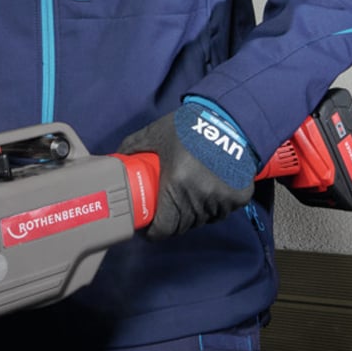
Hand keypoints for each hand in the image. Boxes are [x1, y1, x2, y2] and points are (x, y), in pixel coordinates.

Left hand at [119, 98, 257, 239]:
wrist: (228, 118)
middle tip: (166, 208)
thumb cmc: (188, 127)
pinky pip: (220, 212)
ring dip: (192, 214)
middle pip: (182, 226)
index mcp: (176, 185)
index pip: (164, 228)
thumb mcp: (156, 134)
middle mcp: (199, 197)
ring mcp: (221, 199)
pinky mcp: (238, 197)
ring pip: (201, 220)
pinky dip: (213, 207)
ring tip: (187, 196)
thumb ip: (132, 147)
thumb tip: (114, 160)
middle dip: (171, 221)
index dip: (154, 232)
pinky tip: (208, 191)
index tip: (149, 228)